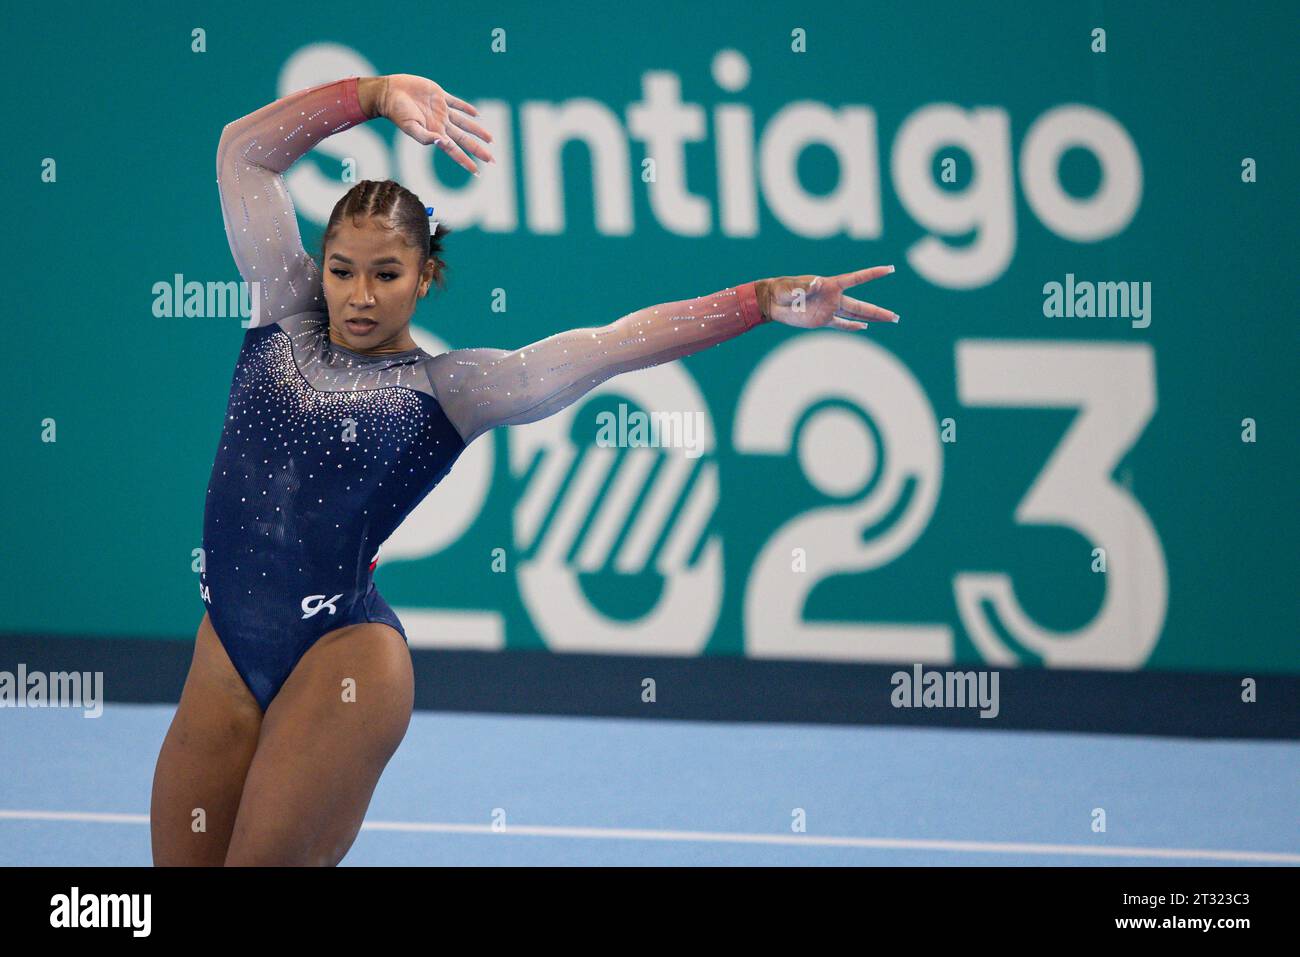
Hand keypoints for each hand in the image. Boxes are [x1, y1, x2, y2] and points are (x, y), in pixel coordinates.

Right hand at [379, 74, 495, 174]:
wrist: (389, 92)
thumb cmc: (396, 112)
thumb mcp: (410, 127)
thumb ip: (425, 136)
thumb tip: (443, 143)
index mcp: (435, 133)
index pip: (455, 151)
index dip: (466, 161)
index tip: (478, 172)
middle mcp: (440, 124)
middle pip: (464, 140)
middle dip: (478, 150)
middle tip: (492, 160)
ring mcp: (441, 110)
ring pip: (465, 123)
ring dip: (478, 131)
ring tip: (491, 140)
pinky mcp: (439, 96)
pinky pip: (457, 103)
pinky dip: (467, 108)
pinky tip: (477, 114)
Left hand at [757, 266, 898, 329]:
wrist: (773, 301)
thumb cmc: (782, 289)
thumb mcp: (792, 286)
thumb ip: (804, 285)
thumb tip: (817, 283)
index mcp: (830, 284)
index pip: (857, 278)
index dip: (873, 274)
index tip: (890, 270)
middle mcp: (834, 297)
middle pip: (861, 305)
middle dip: (879, 312)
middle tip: (896, 317)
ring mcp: (829, 309)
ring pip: (855, 316)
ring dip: (871, 319)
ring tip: (889, 320)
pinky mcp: (822, 320)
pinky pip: (841, 324)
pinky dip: (851, 327)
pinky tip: (864, 328)